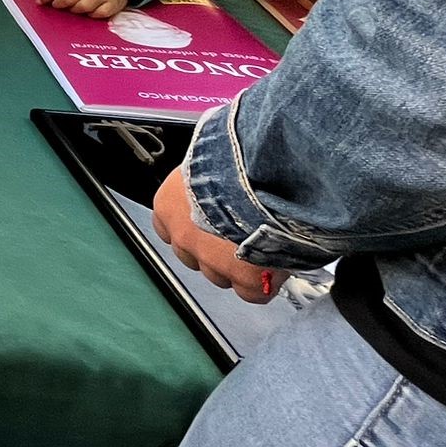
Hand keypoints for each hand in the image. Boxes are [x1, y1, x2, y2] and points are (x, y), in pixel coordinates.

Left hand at [151, 167, 275, 302]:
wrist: (268, 175)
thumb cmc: (239, 156)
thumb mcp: (210, 154)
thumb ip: (208, 171)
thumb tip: (216, 161)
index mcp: (169, 203)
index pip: (168, 226)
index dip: (194, 226)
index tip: (210, 222)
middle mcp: (184, 235)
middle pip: (196, 255)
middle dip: (217, 250)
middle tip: (242, 235)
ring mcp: (212, 260)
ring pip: (222, 275)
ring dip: (240, 265)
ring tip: (263, 245)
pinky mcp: (245, 278)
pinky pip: (253, 292)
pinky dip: (266, 283)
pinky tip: (277, 263)